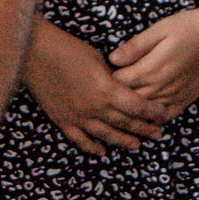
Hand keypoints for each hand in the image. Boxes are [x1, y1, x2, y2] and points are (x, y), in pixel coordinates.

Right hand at [23, 24, 169, 156]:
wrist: (35, 52)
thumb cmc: (68, 48)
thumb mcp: (98, 59)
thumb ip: (112, 77)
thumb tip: (124, 86)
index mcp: (106, 89)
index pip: (137, 106)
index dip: (153, 112)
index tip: (163, 115)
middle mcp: (95, 107)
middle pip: (126, 123)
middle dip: (144, 129)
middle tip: (158, 134)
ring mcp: (78, 117)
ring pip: (106, 135)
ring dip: (124, 141)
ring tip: (137, 145)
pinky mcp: (62, 120)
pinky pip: (80, 140)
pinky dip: (92, 147)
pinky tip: (102, 151)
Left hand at [110, 2, 198, 122]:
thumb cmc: (189, 27)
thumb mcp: (160, 29)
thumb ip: (136, 46)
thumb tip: (112, 59)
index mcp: (153, 68)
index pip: (120, 83)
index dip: (106, 80)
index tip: (98, 75)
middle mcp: (163, 86)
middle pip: (129, 100)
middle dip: (115, 97)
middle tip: (103, 92)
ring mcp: (175, 96)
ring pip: (145, 111)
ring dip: (130, 110)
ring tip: (118, 105)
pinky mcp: (185, 100)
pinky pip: (164, 116)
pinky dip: (151, 118)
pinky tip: (143, 115)